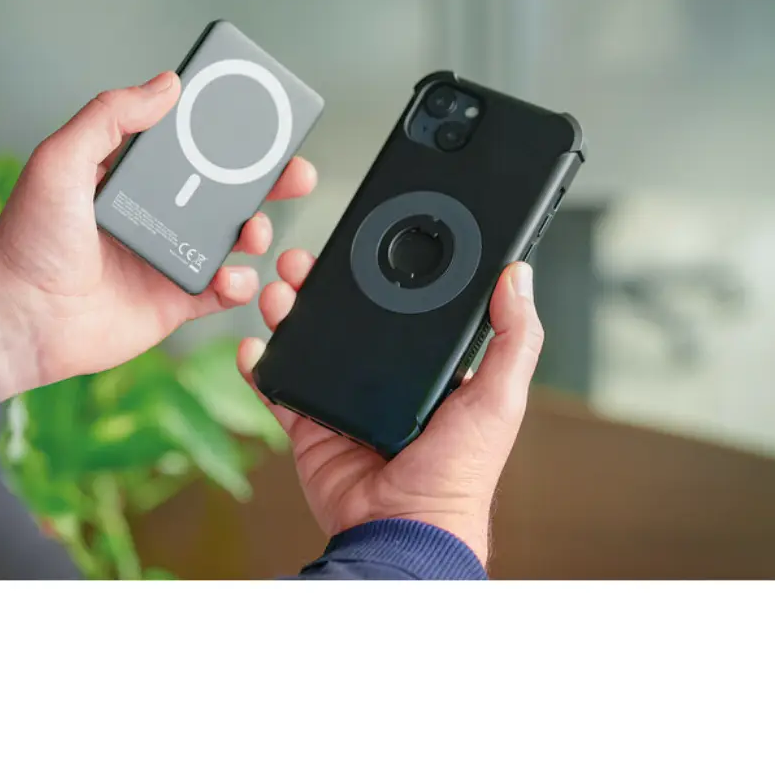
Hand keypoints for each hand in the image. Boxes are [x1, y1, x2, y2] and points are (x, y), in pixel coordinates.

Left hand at [0, 71, 316, 399]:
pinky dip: (240, 283)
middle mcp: (152, 214)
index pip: (189, 145)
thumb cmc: (26, 240)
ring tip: (254, 231)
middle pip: (224, 190)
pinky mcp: (172, 303)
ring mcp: (165, 258)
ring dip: (257, 230)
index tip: (262, 120)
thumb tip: (166, 84)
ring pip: (232, 239)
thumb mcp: (61, 160)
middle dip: (265, 180)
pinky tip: (235, 275)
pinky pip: (222, 291)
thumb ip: (111, 117)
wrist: (18, 319)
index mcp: (129, 176)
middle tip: (294, 173)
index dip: (227, 133)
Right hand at [238, 255, 542, 566]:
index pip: (401, 309)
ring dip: (288, 313)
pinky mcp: (311, 429)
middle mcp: (385, 383)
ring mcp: (344, 404)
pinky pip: (280, 389)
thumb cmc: (459, 478)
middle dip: (320, 285)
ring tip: (278, 290)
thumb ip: (513, 339)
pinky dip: (262, 366)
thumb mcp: (499, 400)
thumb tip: (520, 277)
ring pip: (308, 344)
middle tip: (303, 261)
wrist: (403, 531)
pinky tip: (253, 344)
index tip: (362, 243)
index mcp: (429, 371)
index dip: (379, 274)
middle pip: (346, 318)